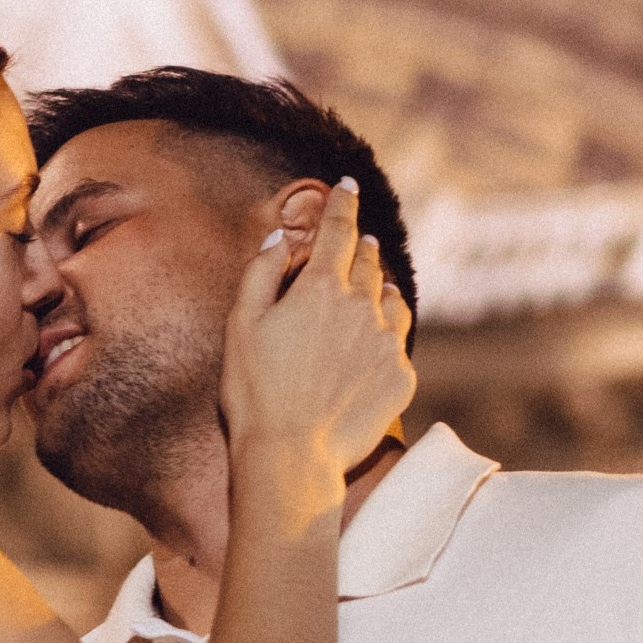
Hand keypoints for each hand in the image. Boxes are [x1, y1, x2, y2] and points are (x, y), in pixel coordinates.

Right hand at [220, 178, 416, 489]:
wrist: (292, 457)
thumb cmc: (254, 393)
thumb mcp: (241, 326)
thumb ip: (260, 275)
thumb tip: (278, 241)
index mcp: (320, 290)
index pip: (338, 232)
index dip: (344, 204)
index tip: (348, 186)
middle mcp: (362, 309)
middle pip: (369, 264)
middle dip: (362, 247)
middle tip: (360, 239)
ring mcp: (387, 344)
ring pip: (392, 300)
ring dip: (382, 286)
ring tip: (377, 286)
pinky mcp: (401, 378)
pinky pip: (398, 344)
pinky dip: (387, 333)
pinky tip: (376, 342)